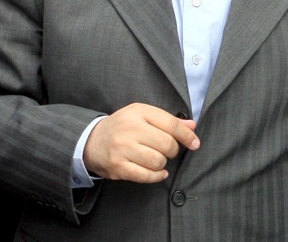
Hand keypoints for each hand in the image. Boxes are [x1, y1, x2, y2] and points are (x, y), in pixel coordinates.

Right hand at [83, 103, 199, 182]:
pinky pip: (146, 175)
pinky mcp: (117, 166)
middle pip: (167, 144)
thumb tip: (192, 126)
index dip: (187, 136)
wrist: (92, 141)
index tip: (195, 144)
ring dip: (162, 163)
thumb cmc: (124, 126)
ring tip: (156, 159)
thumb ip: (168, 121)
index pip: (172, 124)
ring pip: (158, 161)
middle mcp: (130, 128)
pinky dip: (157, 176)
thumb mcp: (143, 115)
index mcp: (139, 112)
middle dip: (172, 150)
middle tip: (167, 150)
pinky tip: (158, 172)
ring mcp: (122, 148)